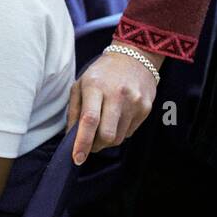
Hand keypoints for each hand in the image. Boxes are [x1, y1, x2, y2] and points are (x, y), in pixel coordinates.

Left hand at [67, 48, 159, 163]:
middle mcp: (117, 95)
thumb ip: (74, 111)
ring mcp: (134, 102)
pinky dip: (119, 132)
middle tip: (89, 143)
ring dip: (107, 140)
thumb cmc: (102, 73)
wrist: (134, 57)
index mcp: (95, 87)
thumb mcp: (80, 84)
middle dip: (95, 146)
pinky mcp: (146, 109)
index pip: (89, 120)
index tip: (77, 158)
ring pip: (119, 138)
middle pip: (107, 135)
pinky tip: (116, 118)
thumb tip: (71, 138)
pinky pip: (129, 132)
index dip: (82, 142)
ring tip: (102, 127)